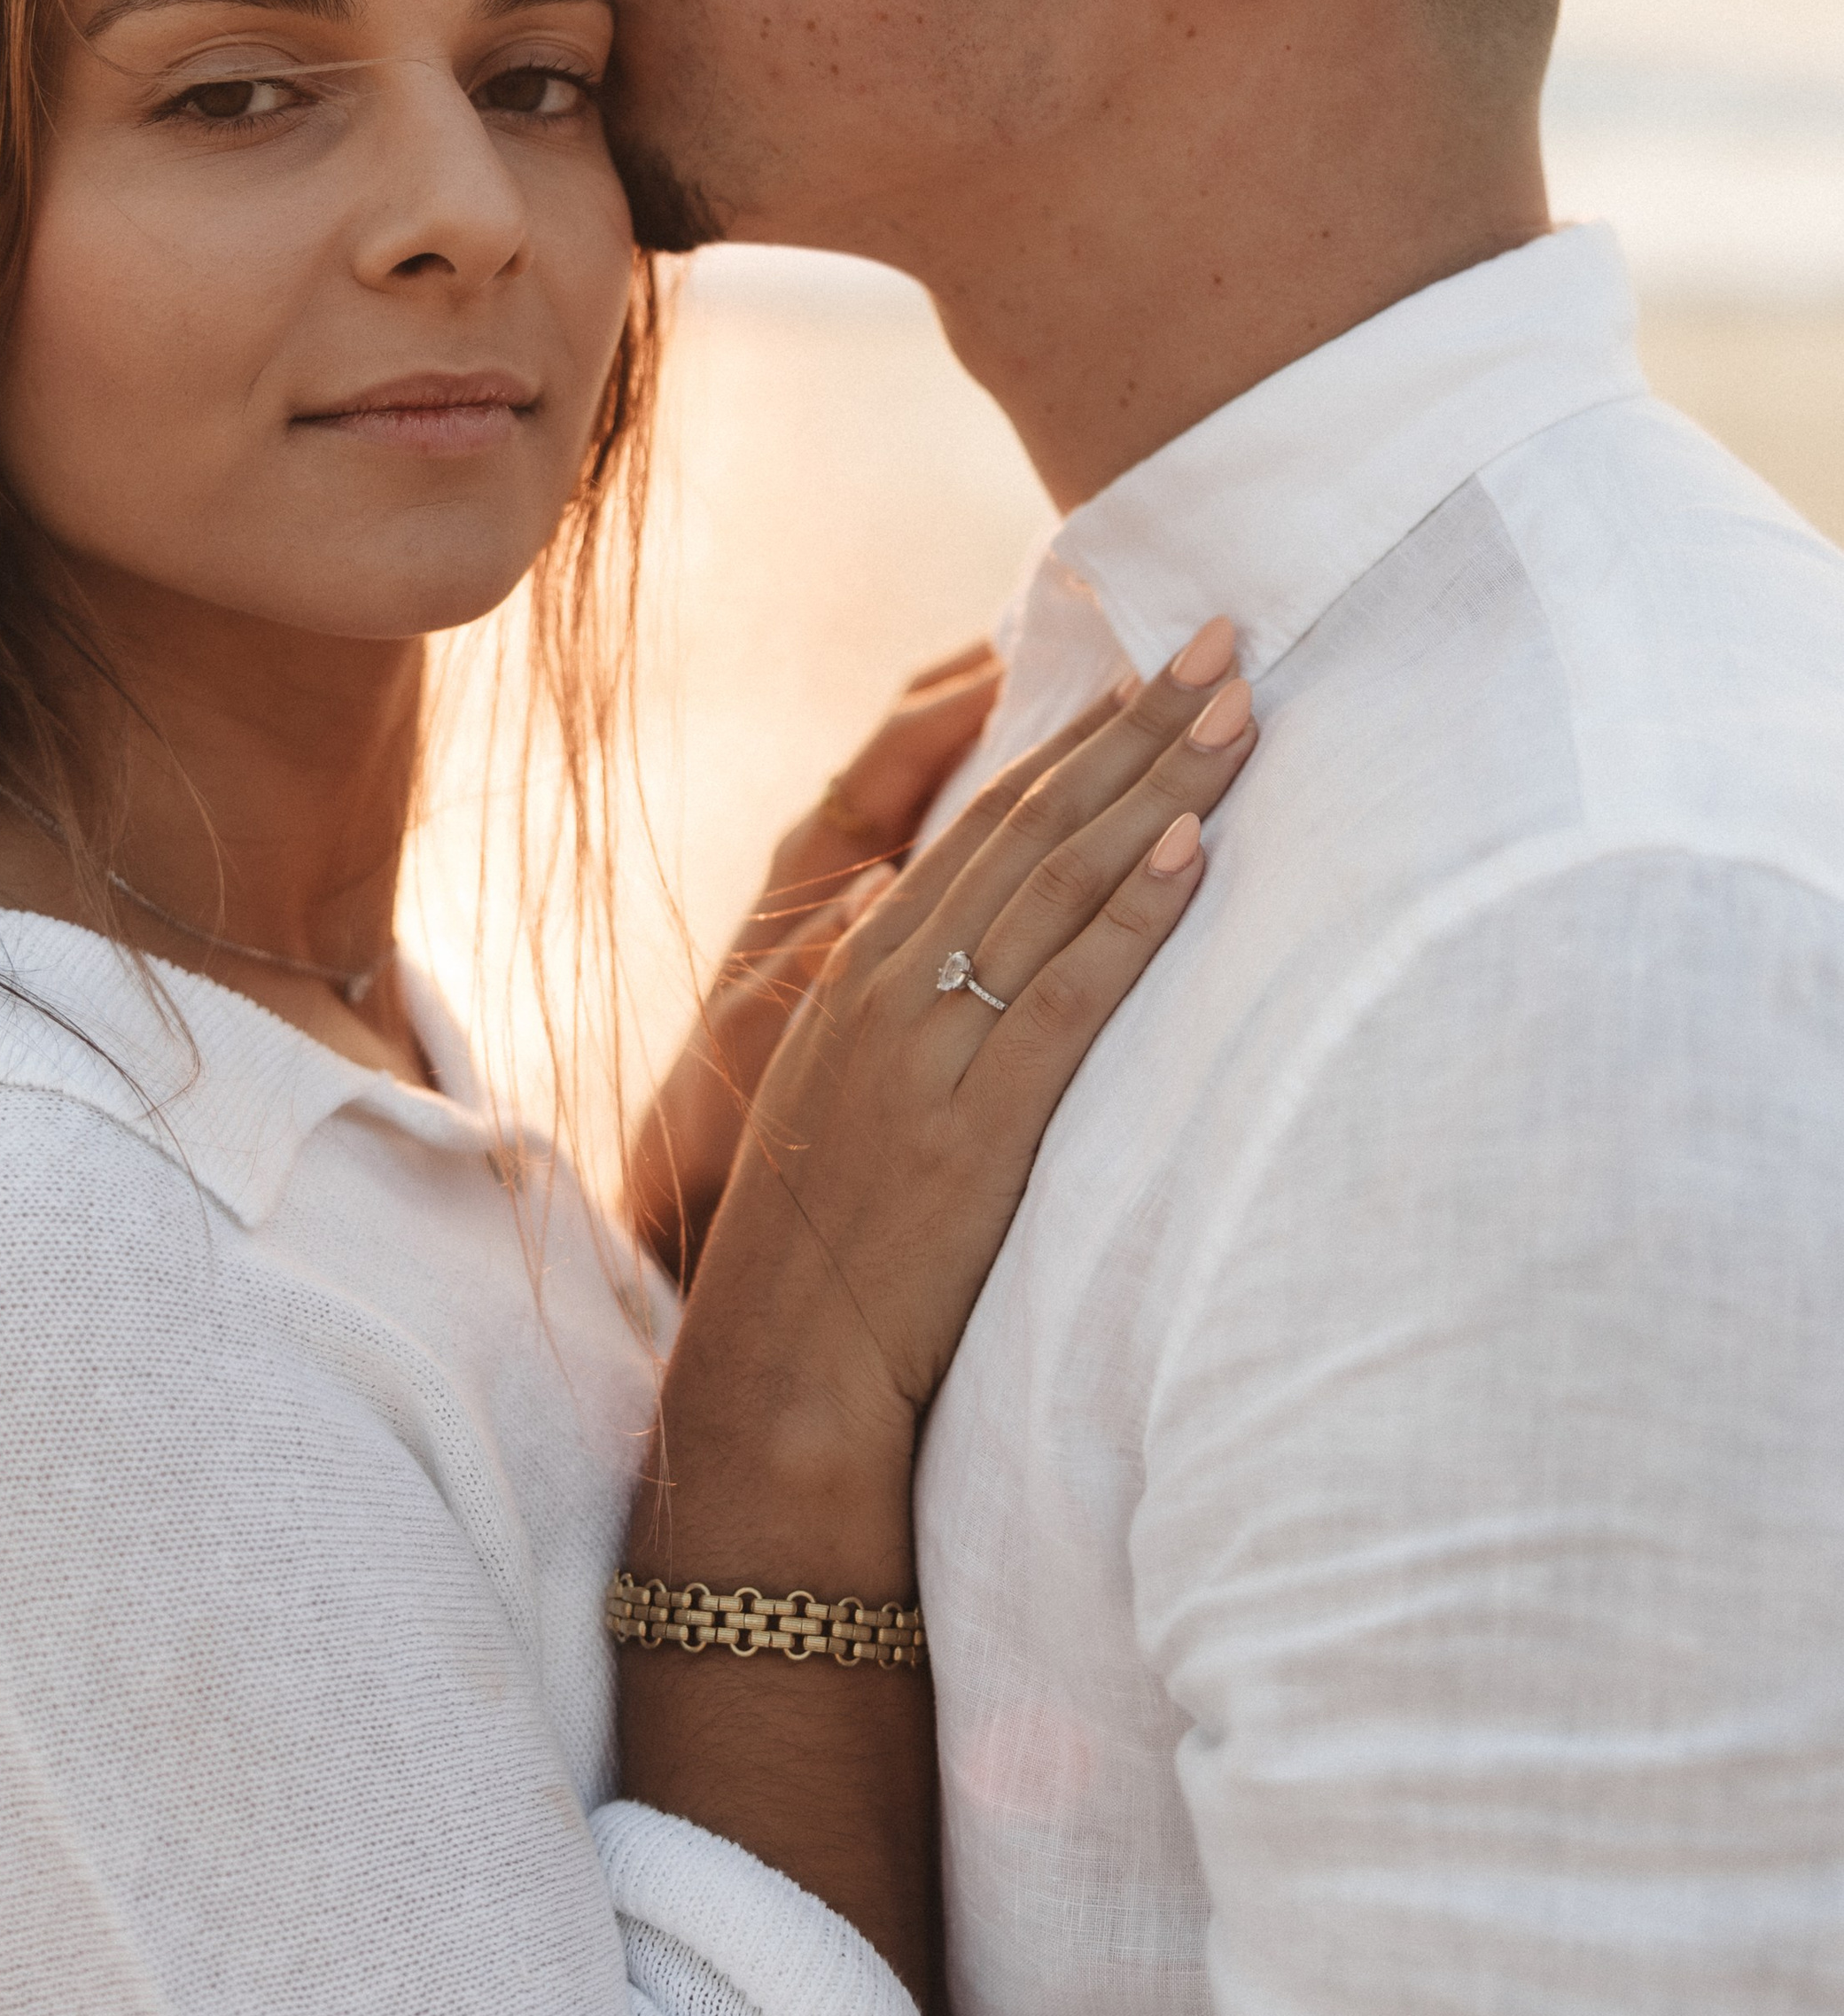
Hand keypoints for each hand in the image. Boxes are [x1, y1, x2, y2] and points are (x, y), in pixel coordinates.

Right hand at [620, 618, 1255, 1999]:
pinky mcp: (975, 1120)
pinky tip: (1194, 848)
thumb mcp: (855, 1109)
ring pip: (1055, 884)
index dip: (1072, 737)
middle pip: (1028, 824)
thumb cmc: (826, 1256)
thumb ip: (920, 1024)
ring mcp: (928, 1046)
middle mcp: (886, 983)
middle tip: (1225, 640)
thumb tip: (1007, 967)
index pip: (980, 824)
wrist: (776, 1376)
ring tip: (1239, 708)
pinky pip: (1067, 993)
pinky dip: (1133, 915)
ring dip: (1156, 787)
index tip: (1148, 666)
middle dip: (1134, 724)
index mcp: (855, 970)